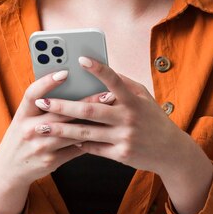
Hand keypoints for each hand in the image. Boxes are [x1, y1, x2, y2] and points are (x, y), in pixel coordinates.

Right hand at [0, 69, 114, 187]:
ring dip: (94, 121)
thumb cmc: (22, 135)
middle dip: (87, 102)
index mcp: (22, 115)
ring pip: (73, 131)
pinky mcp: (52, 161)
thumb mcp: (24, 118)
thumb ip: (40, 104)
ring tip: (111, 111)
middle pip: (61, 112)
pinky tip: (104, 130)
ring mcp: (41, 147)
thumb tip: (69, 83)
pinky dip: (90, 138)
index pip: (32, 94)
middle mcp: (29, 130)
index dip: (48, 82)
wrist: (10, 168)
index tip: (66, 72)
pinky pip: (76, 148)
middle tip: (107, 93)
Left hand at [31, 57, 195, 177]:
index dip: (98, 69)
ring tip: (41, 126)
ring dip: (61, 129)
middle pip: (89, 110)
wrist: (171, 151)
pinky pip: (93, 148)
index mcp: (133, 99)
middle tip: (42, 102)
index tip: (80, 59)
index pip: (114, 80)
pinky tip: (63, 139)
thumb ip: (123, 83)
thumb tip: (102, 70)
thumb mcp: (144, 97)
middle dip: (63, 106)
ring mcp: (124, 137)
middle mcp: (128, 117)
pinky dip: (78, 144)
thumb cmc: (153, 118)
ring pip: (86, 133)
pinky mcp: (121, 154)